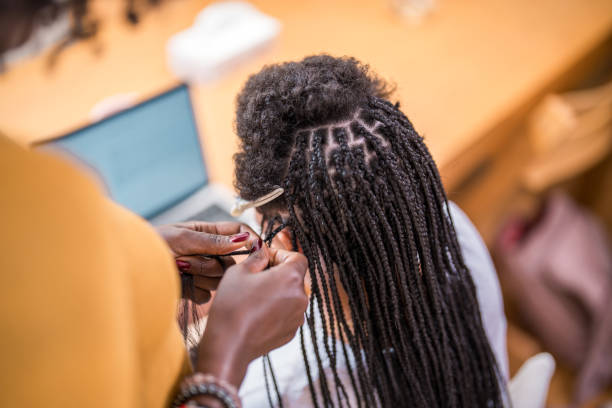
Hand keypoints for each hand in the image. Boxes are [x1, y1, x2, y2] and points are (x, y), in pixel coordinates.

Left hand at [156, 221, 255, 302]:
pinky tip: (180, 284)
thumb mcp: (183, 237)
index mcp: (207, 233)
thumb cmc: (152, 245)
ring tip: (180, 269)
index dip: (249, 241)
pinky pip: (208, 295)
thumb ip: (214, 241)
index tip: (256, 250)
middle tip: (187, 259)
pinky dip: (195, 291)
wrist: (129, 269)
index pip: (238, 234)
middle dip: (212, 263)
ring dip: (201, 275)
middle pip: (231, 262)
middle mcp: (208, 253)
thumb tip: (244, 240)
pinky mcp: (195, 291)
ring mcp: (202, 273)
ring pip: (220, 279)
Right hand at [195, 240, 307, 386]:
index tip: (264, 259)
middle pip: (294, 277)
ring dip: (277, 292)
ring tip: (253, 297)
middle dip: (277, 273)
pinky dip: (276, 309)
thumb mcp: (239, 271)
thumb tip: (263, 250)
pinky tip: (256, 313)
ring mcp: (298, 317)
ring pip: (291, 296)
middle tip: (255, 277)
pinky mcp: (291, 333)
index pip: (297, 257)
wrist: (229, 346)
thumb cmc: (232, 306)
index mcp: (291, 277)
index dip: (281, 255)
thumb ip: (256, 257)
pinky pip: (287, 313)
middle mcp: (301, 297)